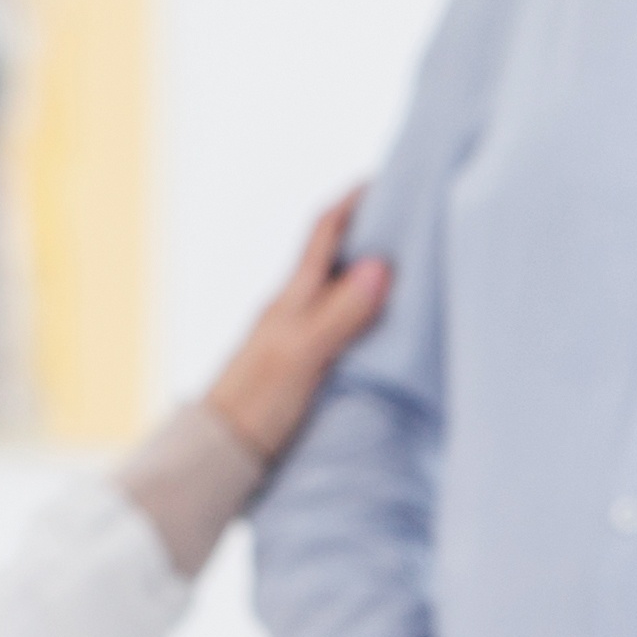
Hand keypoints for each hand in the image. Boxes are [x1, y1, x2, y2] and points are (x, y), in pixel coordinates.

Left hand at [200, 189, 393, 466]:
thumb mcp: (303, 354)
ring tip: (414, 273)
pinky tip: (389, 330)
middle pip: (336, 258)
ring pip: (340, 293)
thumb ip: (341, 313)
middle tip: (414, 223)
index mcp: (292, 298)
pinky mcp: (304, 368)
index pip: (323, 233)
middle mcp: (294, 310)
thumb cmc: (258, 403)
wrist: (222, 455)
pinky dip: (368, 315)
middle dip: (370, 234)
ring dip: (371, 277)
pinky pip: (343, 326)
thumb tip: (380, 265)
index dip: (352, 203)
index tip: (386, 180)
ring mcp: (297, 339)